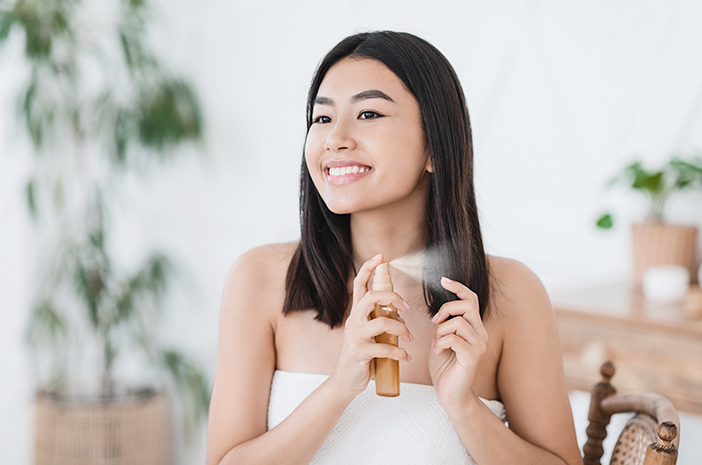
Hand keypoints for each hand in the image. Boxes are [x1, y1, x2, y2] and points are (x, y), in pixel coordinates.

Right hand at [328, 254, 412, 398]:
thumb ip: (379, 320)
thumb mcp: (368, 334)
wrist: (345, 382)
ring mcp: (354, 337)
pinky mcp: (359, 352)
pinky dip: (399, 352)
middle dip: (392, 298)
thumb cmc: (362, 356)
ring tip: (409, 338)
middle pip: (371, 298)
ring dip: (401, 329)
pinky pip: (383, 347)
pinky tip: (405, 357)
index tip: (380, 257)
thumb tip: (400, 311)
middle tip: (406, 308)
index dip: (368, 269)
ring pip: (381, 322)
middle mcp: (353, 321)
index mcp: (356, 314)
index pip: (359, 284)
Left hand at [428, 277, 487, 409]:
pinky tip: (438, 352)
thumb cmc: (443, 366)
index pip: (471, 299)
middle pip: (468, 305)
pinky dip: (441, 342)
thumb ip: (442, 324)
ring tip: (436, 344)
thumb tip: (438, 310)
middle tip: (434, 323)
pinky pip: (454, 338)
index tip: (444, 280)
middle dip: (446, 309)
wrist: (449, 393)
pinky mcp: (473, 357)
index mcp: (474, 328)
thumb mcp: (440, 338)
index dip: (458, 287)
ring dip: (441, 331)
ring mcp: (479, 345)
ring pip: (459, 322)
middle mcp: (480, 334)